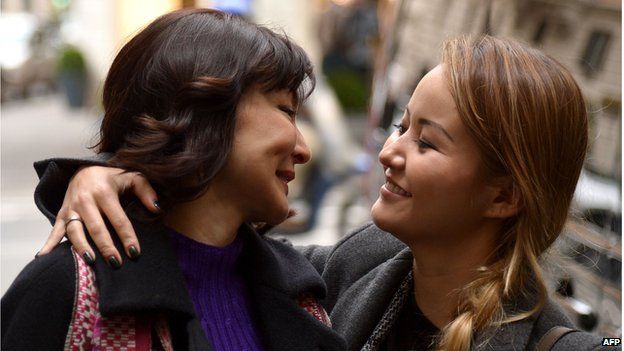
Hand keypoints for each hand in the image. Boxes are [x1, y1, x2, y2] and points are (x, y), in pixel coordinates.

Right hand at [37, 166, 158, 266]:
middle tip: (116, 263)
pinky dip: (49, 243)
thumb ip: (147, 191)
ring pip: (75, 230)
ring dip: (82, 247)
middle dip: (106, 246)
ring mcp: (72, 207)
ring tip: (91, 261)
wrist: (84, 167)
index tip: (135, 253)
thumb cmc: (113, 176)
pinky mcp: (62, 213)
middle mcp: (85, 200)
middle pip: (96, 227)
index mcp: (104, 191)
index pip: (118, 219)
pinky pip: (55, 229)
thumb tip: (157, 208)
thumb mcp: (133, 176)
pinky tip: (44, 257)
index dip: (127, 236)